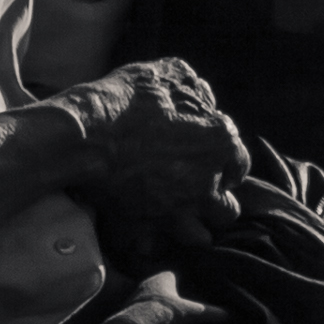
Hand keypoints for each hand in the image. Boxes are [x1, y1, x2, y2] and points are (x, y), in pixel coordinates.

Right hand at [66, 59, 245, 250]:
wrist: (83, 134)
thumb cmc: (124, 101)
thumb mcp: (162, 75)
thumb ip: (191, 87)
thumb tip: (202, 96)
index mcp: (218, 144)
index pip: (240, 164)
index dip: (224, 164)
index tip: (206, 162)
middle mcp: (206, 184)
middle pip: (227, 210)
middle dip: (213, 203)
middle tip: (192, 192)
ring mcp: (178, 212)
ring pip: (200, 237)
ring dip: (189, 228)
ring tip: (172, 217)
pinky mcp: (147, 230)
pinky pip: (156, 248)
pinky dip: (149, 242)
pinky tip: (139, 229)